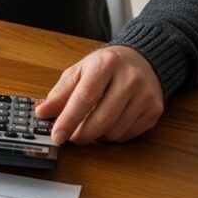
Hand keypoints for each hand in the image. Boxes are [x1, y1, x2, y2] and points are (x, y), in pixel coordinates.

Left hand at [34, 45, 163, 144]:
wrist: (142, 59)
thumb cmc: (105, 66)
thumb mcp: (79, 71)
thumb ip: (60, 92)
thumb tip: (42, 112)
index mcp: (106, 65)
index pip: (85, 98)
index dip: (68, 120)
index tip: (56, 135)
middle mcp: (130, 79)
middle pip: (102, 119)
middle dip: (81, 134)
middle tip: (70, 138)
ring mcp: (146, 95)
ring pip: (115, 131)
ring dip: (96, 136)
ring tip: (89, 126)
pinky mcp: (155, 110)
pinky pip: (128, 135)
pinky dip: (112, 136)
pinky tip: (107, 124)